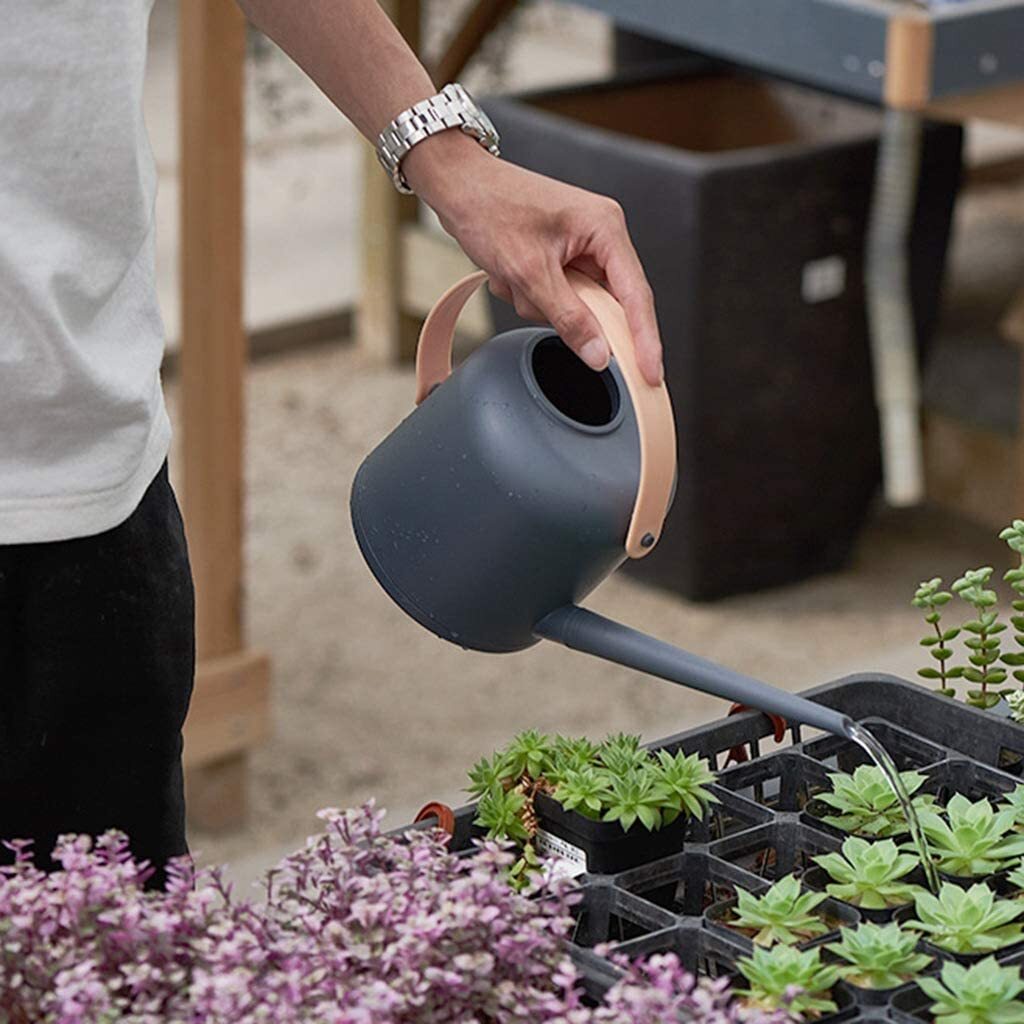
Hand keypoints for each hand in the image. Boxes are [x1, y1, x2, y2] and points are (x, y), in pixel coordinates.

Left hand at [403, 131, 663, 385]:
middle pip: (604, 302)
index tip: (651, 375)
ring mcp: (580, 245)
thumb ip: (569, 318)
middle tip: (532, 297)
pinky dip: (528, 293)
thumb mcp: (529, 272)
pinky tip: (506, 274)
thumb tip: (599, 354)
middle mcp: (600, 235)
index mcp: (605, 228)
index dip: (645, 340)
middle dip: (563, 310)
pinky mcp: (559, 254)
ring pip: (574, 303)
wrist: (456, 183)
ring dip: (537, 301)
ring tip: (510, 276)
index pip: (636, 296)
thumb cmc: (490, 208)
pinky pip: (555, 294)